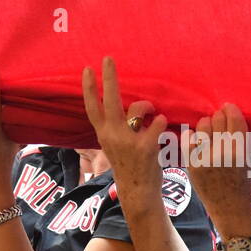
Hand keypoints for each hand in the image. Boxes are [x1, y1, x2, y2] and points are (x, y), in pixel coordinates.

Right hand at [82, 57, 166, 212]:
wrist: (137, 191)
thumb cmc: (128, 165)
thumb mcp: (113, 146)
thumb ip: (114, 128)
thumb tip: (120, 107)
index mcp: (103, 134)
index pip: (92, 107)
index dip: (89, 88)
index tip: (87, 69)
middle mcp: (112, 136)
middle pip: (109, 100)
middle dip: (109, 77)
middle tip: (108, 58)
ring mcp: (128, 141)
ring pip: (137, 109)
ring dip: (147, 106)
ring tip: (151, 113)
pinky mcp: (145, 147)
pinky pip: (156, 123)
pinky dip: (161, 121)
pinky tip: (162, 126)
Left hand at [181, 104, 250, 235]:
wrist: (230, 208)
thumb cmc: (244, 182)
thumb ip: (243, 138)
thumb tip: (230, 113)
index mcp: (240, 149)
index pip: (233, 118)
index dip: (230, 109)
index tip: (227, 107)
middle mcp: (222, 152)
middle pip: (217, 119)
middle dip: (219, 117)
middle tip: (219, 121)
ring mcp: (205, 158)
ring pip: (202, 126)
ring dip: (206, 125)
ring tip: (209, 132)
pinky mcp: (192, 164)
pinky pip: (188, 139)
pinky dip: (192, 136)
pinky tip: (198, 140)